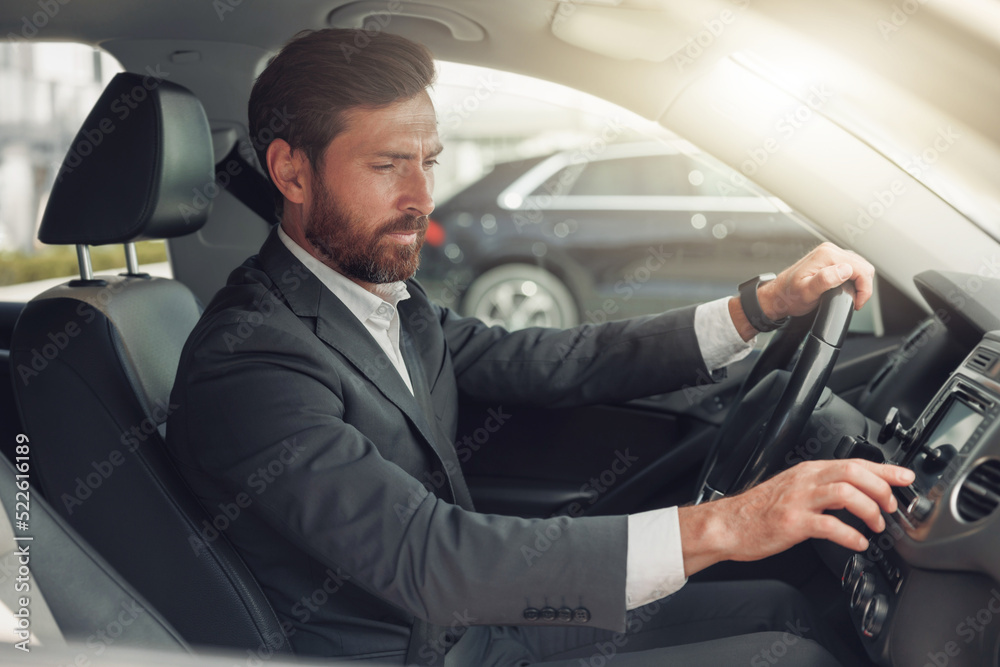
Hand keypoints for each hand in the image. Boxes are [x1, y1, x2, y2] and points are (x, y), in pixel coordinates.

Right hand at [677, 459, 914, 576]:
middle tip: (891, 506)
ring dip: (869, 510)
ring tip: (876, 526)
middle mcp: (805, 480)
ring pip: (845, 493)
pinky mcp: (792, 523)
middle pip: (854, 472)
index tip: (905, 477)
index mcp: (808, 471)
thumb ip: (821, 488)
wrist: (728, 524)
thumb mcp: (793, 490)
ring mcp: (798, 501)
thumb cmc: (758, 511)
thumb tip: (854, 495)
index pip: (854, 462)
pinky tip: (857, 543)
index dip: (885, 469)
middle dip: (881, 489)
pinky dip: (850, 535)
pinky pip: (830, 525)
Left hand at [759, 242, 875, 320]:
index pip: (860, 269)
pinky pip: (852, 266)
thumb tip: (844, 270)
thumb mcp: (806, 292)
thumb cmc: (789, 295)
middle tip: (855, 301)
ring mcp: (830, 253)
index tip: (857, 302)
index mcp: (826, 255)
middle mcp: (829, 250)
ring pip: (859, 266)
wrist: (778, 295)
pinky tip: (847, 289)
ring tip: (852, 297)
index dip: (864, 289)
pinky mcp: (830, 259)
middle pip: (863, 266)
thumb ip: (825, 280)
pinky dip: (854, 279)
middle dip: (863, 286)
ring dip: (860, 283)